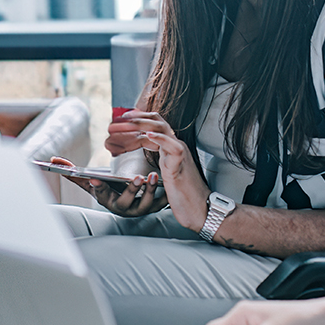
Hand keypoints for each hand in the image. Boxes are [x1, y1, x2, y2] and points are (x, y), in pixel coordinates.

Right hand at [50, 156, 165, 217]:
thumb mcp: (91, 180)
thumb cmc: (108, 188)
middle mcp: (122, 208)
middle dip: (131, 191)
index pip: (100, 194)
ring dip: (149, 191)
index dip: (98, 187)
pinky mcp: (153, 206)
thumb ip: (73, 172)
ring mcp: (138, 209)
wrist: (129, 200)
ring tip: (152, 176)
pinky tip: (167, 182)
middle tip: (135, 178)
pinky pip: (160, 203)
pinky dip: (164, 195)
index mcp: (106, 200)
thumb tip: (53, 162)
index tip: (95, 178)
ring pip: (145, 204)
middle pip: (125, 202)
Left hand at [109, 111, 210, 231]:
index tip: (126, 116)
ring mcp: (180, 155)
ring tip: (130, 121)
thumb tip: (146, 147)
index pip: (158, 125)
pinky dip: (160, 139)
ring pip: (164, 130)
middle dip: (140, 116)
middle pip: (159, 122)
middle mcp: (177, 147)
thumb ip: (161, 157)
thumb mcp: (168, 170)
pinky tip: (147, 135)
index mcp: (173, 147)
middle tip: (123, 116)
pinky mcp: (180, 166)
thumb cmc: (185, 192)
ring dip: (145, 123)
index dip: (142, 118)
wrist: (201, 208)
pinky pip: (172, 147)